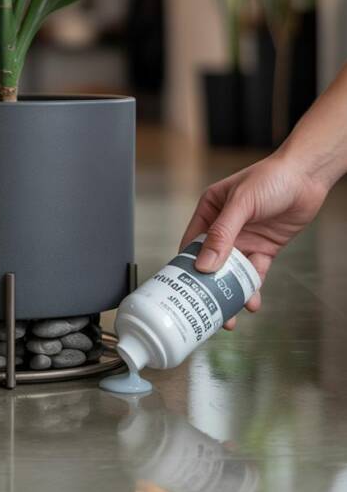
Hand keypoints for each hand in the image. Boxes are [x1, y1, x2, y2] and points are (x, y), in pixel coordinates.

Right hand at [180, 149, 326, 327]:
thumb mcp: (242, 203)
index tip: (184, 290)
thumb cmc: (271, 178)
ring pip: (233, 272)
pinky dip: (252, 287)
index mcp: (210, 210)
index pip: (192, 243)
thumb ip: (222, 234)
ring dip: (231, 292)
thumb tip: (204, 265)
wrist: (307, 176)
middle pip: (212, 262)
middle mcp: (224, 227)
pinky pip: (254, 272)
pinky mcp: (264, 248)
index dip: (186, 267)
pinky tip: (252, 301)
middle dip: (210, 287)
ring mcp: (245, 239)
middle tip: (208, 310)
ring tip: (230, 315)